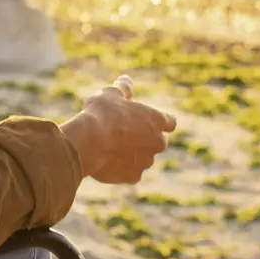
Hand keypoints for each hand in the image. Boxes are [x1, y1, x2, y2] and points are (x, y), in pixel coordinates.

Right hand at [60, 75, 177, 183]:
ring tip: (113, 148)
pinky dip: (124, 169)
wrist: (88, 142)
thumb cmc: (101, 114)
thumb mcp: (110, 94)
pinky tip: (109, 162)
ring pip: (144, 159)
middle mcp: (157, 142)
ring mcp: (146, 161)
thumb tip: (126, 81)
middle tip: (126, 135)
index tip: (147, 121)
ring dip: (134, 155)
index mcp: (157, 120)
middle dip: (146, 139)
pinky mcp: (133, 177)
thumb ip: (122, 89)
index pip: (170, 122)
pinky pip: (132, 173)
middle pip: (159, 142)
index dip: (160, 122)